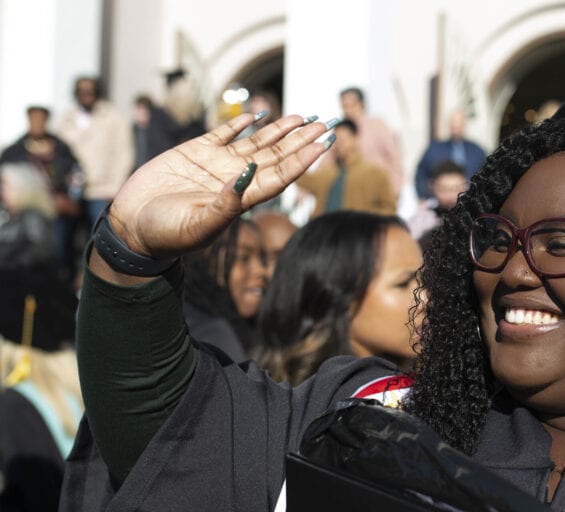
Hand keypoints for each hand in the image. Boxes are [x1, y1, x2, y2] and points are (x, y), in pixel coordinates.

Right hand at [107, 113, 329, 259]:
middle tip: (324, 124)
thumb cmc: (167, 235)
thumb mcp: (199, 225)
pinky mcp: (194, 152)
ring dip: (278, 130)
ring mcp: (216, 164)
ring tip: (301, 117)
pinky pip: (223, 134)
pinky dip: (240, 124)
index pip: (281, 177)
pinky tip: (258, 115)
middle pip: (276, 156)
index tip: (323, 146)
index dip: (303, 161)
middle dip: (300, 140)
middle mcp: (235, 180)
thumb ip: (226, 205)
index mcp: (241, 200)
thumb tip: (249, 175)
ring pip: (256, 143)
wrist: (133, 228)